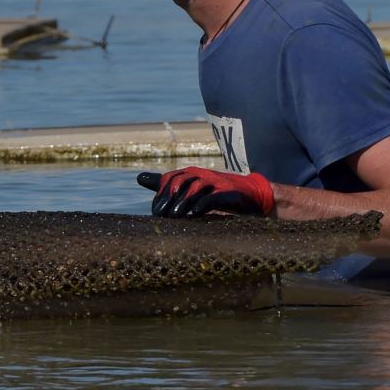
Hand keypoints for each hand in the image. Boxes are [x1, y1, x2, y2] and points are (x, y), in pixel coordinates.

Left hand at [136, 166, 275, 217]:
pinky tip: (194, 214)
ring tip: (175, 217)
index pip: (170, 178)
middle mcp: (202, 174)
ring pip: (195, 187)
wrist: (250, 196)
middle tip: (161, 216)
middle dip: (169, 198)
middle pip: (181, 181)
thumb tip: (139, 177)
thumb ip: (166, 185)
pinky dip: (203, 204)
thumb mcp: (189, 188)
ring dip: (183, 201)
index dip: (161, 194)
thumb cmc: (215, 193)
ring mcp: (216, 182)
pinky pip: (214, 196)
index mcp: (191, 173)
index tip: (156, 212)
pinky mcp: (229, 193)